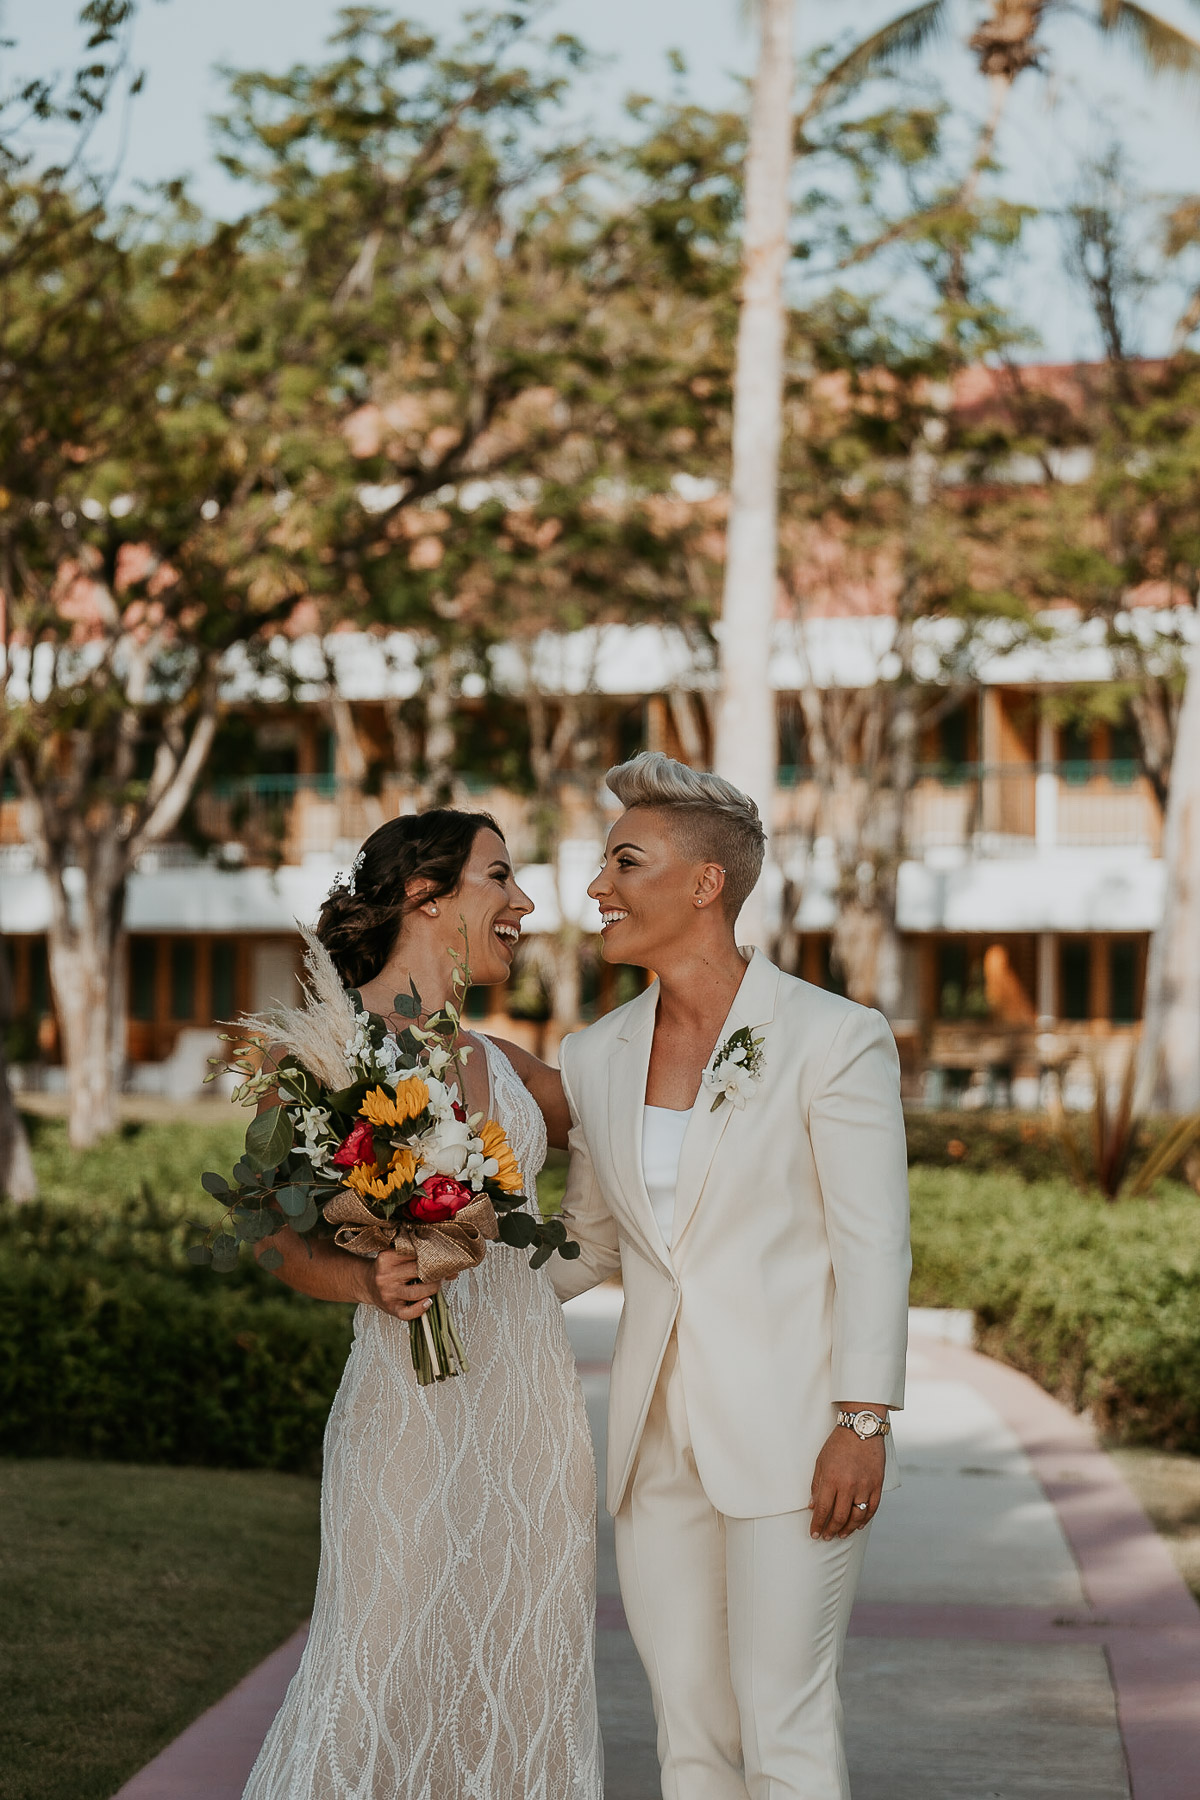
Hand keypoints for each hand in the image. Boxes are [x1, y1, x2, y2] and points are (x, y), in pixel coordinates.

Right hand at [365, 1250, 441, 1321]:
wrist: (366, 1283)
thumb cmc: (388, 1268)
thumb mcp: (396, 1255)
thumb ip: (418, 1256)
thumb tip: (451, 1269)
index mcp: (387, 1257)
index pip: (416, 1254)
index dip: (432, 1257)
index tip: (444, 1258)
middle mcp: (386, 1275)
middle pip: (418, 1272)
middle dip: (435, 1273)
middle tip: (443, 1272)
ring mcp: (388, 1293)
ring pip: (417, 1292)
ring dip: (432, 1289)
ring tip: (436, 1285)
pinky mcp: (390, 1308)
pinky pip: (408, 1313)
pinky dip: (420, 1309)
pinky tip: (428, 1302)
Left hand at [808, 1426, 884, 1540]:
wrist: (861, 1429)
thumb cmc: (838, 1444)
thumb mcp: (821, 1462)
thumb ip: (817, 1486)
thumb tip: (813, 1506)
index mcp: (832, 1479)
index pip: (823, 1509)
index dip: (818, 1525)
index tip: (814, 1534)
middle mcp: (849, 1485)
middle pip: (839, 1517)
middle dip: (831, 1530)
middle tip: (827, 1536)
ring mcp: (865, 1486)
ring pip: (857, 1516)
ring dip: (848, 1528)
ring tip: (841, 1534)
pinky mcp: (877, 1484)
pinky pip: (872, 1508)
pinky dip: (865, 1520)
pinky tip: (858, 1525)